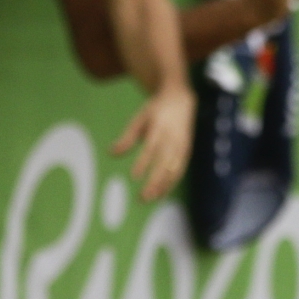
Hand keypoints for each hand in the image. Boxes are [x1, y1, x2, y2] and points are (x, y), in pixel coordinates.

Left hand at [113, 83, 195, 201]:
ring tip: (150, 199)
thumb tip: (111, 153)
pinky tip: (161, 194)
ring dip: (163, 186)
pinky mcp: (187, 150)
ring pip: (174, 169)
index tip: (134, 176)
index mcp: (160, 126)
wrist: (181, 100)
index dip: (144, 162)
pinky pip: (180, 170)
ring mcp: (182, 145)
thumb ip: (127, 137)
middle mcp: (173, 137)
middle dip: (155, 181)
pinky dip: (171, 183)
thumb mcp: (139, 119)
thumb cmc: (155, 111)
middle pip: (165, 162)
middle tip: (142, 197)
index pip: (152, 147)